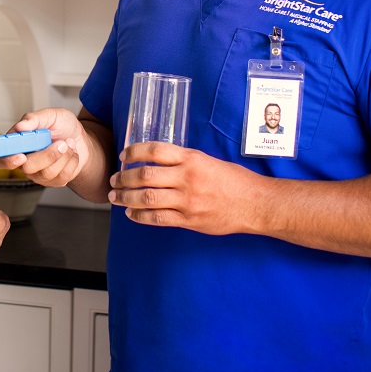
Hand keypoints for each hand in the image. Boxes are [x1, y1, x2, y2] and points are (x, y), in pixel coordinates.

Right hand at [0, 108, 90, 187]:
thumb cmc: (62, 126)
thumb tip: (20, 126)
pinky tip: (71, 153)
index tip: (21, 156)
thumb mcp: (50, 115)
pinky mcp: (54, 181)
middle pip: (27, 168)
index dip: (7, 161)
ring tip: (69, 143)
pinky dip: (71, 161)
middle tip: (61, 142)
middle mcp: (25, 162)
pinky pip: (62, 177)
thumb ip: (34, 119)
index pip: (0, 159)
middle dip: (47, 155)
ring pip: (46, 173)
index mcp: (17, 145)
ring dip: (63, 156)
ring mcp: (39, 174)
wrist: (80, 139)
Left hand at [108, 142, 259, 234]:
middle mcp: (187, 178)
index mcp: (192, 159)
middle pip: (145, 176)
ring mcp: (188, 201)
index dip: (134, 151)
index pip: (155, 151)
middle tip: (114, 179)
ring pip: (147, 198)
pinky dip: (141, 216)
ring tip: (116, 197)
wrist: (256, 205)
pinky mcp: (190, 220)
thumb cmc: (236, 181)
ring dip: (127, 198)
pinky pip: (158, 218)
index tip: (123, 154)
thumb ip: (185, 161)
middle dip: (124, 178)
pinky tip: (132, 214)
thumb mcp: (209, 161)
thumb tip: (158, 162)